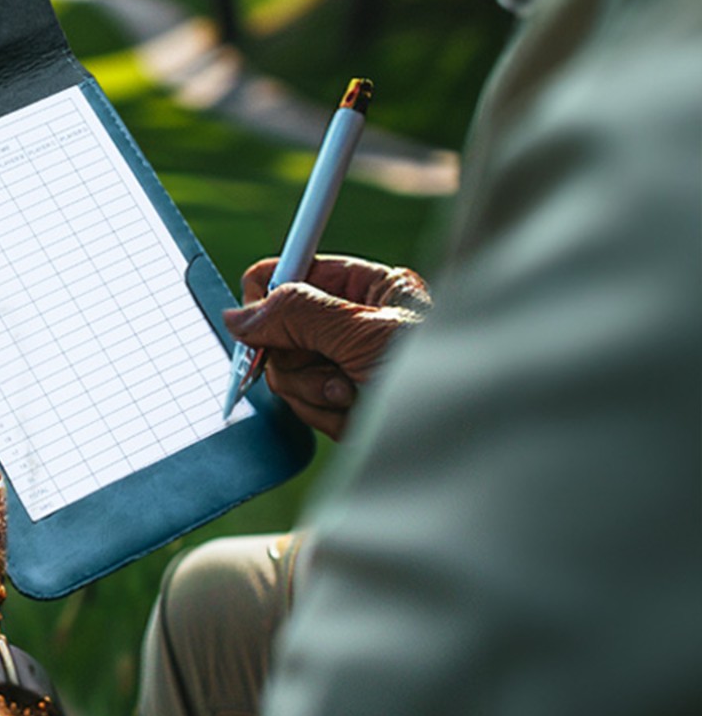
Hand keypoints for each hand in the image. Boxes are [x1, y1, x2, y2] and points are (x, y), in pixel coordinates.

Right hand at [222, 255, 430, 439]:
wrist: (476, 443)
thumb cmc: (444, 379)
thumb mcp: (364, 335)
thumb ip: (297, 315)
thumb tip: (239, 314)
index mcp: (370, 286)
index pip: (294, 271)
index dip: (268, 297)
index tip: (257, 328)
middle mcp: (357, 321)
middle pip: (281, 329)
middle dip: (299, 361)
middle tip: (332, 375)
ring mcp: (350, 363)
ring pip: (290, 373)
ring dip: (316, 394)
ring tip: (355, 399)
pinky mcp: (347, 403)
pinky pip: (308, 407)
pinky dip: (328, 418)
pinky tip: (360, 417)